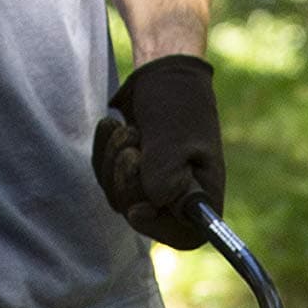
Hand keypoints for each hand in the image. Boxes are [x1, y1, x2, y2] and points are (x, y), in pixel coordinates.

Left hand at [93, 55, 221, 251]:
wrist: (161, 72)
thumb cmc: (177, 101)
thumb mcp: (173, 135)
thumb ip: (166, 173)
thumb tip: (156, 203)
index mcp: (203, 191)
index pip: (186, 235)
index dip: (158, 229)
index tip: (138, 208)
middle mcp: (180, 194)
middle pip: (141, 215)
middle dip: (127, 180)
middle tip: (134, 146)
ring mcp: (153, 184)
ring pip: (117, 196)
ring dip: (113, 160)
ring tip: (129, 129)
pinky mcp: (130, 171)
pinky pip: (105, 177)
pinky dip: (104, 151)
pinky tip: (113, 125)